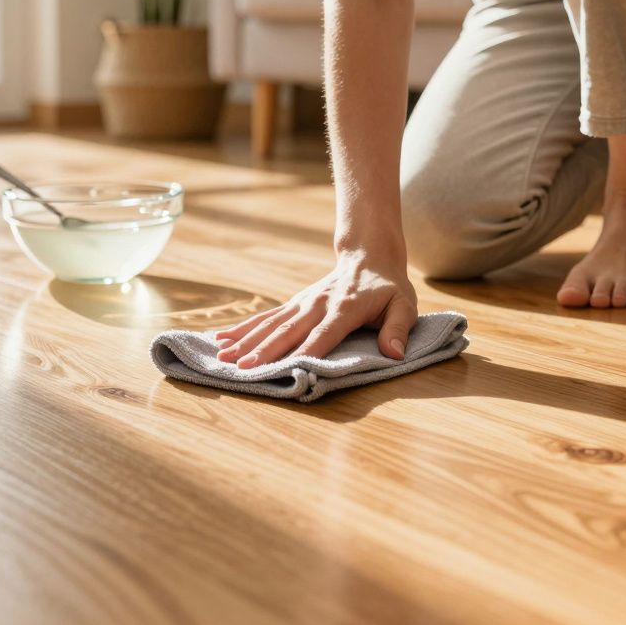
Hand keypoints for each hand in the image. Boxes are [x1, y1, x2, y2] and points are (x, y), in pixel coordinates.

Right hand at [214, 251, 418, 368]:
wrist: (368, 257)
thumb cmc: (388, 289)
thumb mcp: (404, 305)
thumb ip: (398, 329)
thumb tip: (395, 353)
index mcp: (345, 307)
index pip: (325, 332)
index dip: (308, 350)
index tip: (289, 367)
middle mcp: (317, 304)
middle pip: (288, 330)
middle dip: (265, 350)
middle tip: (243, 367)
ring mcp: (302, 303)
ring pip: (270, 324)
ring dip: (246, 341)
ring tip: (223, 356)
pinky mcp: (293, 304)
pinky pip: (265, 317)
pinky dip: (242, 328)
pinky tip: (220, 339)